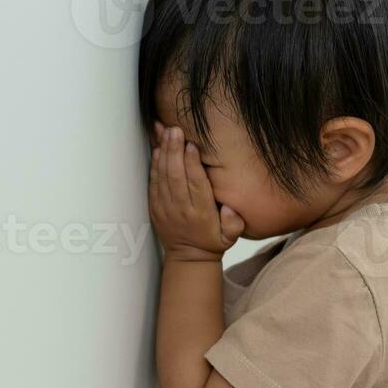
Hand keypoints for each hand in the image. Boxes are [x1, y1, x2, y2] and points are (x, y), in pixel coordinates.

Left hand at [148, 124, 245, 261]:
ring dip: (163, 152)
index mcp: (201, 213)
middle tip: (174, 129)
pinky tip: (157, 147)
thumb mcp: (230, 238)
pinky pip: (153, 182)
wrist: (188, 258)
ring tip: (165, 131)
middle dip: (174, 150)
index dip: (192, 164)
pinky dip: (154, 164)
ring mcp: (165, 207)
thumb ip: (234, 224)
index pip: (196, 185)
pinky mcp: (155, 206)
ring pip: (162, 175)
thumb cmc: (212, 241)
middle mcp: (181, 209)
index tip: (191, 145)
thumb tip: (231, 210)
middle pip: (176, 175)